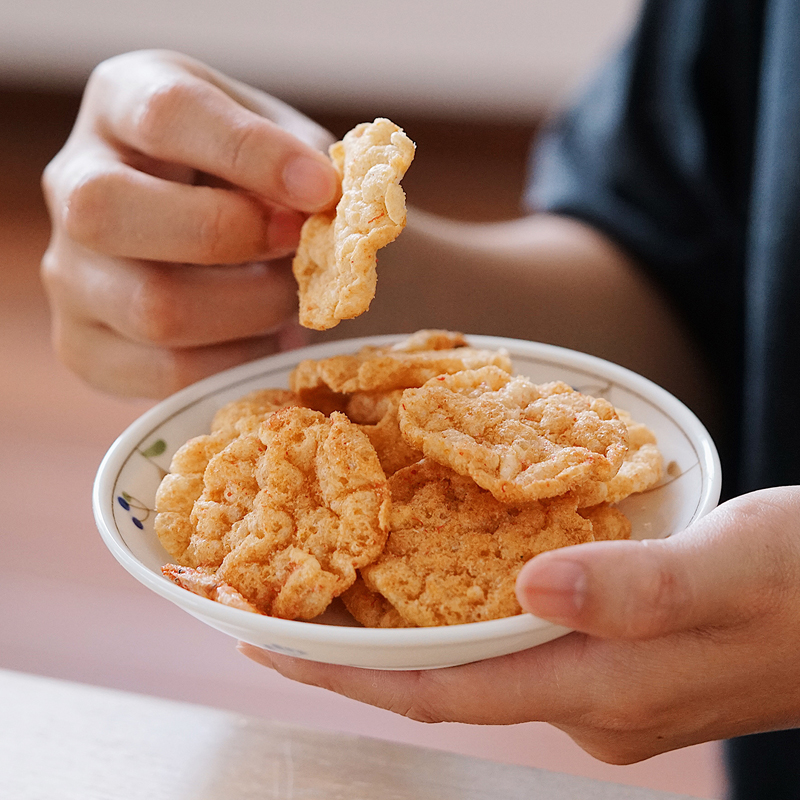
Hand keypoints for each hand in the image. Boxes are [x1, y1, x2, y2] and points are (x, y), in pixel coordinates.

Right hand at [41, 50, 338, 396]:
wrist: (222, 243)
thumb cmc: (257, 181)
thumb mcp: (281, 146)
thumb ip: (303, 166)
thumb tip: (329, 208)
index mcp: (121, 101)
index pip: (165, 114)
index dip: (250, 153)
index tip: (322, 189)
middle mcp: (73, 182)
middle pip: (110, 211)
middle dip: (230, 236)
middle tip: (297, 248)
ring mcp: (68, 273)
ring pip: (151, 306)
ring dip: (250, 310)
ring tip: (291, 298)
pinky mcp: (85, 347)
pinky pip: (169, 372)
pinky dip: (239, 360)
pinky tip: (265, 337)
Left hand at [240, 486, 799, 763]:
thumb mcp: (727, 570)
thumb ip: (634, 590)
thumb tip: (533, 590)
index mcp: (597, 690)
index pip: (436, 691)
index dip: (341, 670)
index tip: (262, 641)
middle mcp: (584, 702)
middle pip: (437, 681)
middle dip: (349, 652)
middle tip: (274, 606)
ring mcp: (600, 686)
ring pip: (468, 659)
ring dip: (396, 628)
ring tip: (331, 587)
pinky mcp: (614, 658)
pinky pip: (506, 639)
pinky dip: (454, 612)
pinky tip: (434, 575)